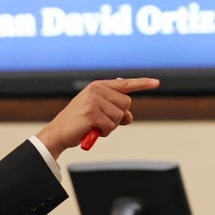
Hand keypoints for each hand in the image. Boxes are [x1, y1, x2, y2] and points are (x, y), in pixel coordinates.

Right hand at [36, 77, 159, 158]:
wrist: (59, 132)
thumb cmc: (78, 122)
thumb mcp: (98, 113)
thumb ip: (115, 112)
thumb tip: (128, 116)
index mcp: (98, 86)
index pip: (124, 84)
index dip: (142, 83)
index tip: (156, 82)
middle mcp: (96, 90)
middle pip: (126, 104)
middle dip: (118, 116)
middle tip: (102, 121)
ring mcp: (94, 100)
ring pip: (120, 116)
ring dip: (110, 126)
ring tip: (95, 125)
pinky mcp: (92, 113)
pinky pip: (111, 126)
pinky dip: (104, 132)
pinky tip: (92, 130)